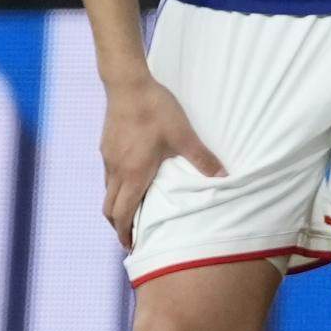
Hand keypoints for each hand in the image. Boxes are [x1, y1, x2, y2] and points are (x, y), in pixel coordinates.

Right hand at [98, 71, 224, 244]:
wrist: (127, 85)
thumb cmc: (156, 110)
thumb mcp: (184, 136)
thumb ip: (202, 159)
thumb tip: (224, 176)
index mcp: (133, 173)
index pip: (122, 213)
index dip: (125, 232)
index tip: (131, 246)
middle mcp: (116, 170)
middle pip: (109, 208)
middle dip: (119, 225)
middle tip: (132, 235)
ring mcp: (108, 158)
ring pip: (108, 191)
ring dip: (117, 206)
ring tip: (133, 212)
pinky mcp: (106, 146)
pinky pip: (109, 175)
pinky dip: (117, 188)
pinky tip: (132, 181)